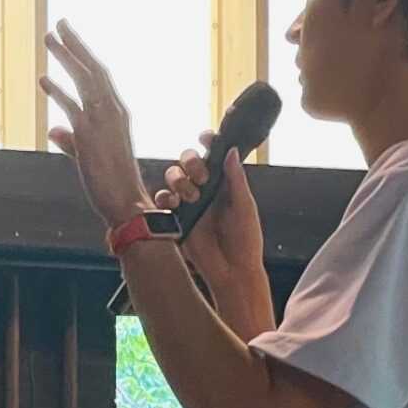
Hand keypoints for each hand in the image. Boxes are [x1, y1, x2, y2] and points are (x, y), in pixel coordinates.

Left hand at [41, 21, 149, 227]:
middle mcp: (113, 111)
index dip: (83, 57)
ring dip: (66, 57)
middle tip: (58, 26)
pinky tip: (43, 80)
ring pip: (85, 78)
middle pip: (92, 69)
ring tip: (49, 37)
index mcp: (116, 114)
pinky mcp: (91, 134)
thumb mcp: (88, 156)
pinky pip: (74, 106)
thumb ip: (71, 140)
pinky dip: (58, 92)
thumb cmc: (112, 183)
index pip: (98, 77)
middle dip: (75, 46)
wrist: (127, 203)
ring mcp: (104, 120)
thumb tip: (54, 129)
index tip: (69, 41)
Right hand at [156, 136, 266, 293]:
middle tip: (202, 177)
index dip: (208, 141)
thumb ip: (235, 179)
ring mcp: (188, 203)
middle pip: (187, 161)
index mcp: (223, 183)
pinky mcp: (175, 218)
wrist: (231, 271)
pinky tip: (173, 204)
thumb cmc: (245, 241)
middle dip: (191, 162)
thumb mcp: (244, 206)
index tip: (206, 137)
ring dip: (179, 181)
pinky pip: (162, 201)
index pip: (213, 154)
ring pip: (173, 178)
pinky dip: (163, 198)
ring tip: (191, 197)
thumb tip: (231, 151)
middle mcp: (204, 189)